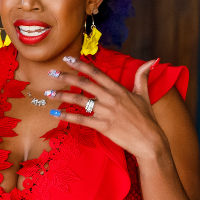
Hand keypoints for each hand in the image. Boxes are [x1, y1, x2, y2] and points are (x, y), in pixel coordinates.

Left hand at [47, 56, 165, 161]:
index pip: (96, 73)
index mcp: (118, 89)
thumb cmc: (146, 118)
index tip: (68, 59)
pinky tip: (56, 113)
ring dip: (62, 96)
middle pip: (84, 83)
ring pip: (80, 100)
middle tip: (52, 72)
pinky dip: (67, 116)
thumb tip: (152, 60)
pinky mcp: (103, 126)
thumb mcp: (144, 94)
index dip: (81, 64)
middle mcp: (110, 98)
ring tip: (48, 93)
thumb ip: (143, 76)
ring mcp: (106, 112)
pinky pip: (81, 119)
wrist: (149, 140)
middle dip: (66, 77)